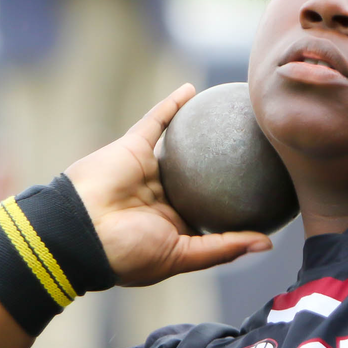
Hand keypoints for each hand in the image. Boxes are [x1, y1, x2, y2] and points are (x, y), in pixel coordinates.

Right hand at [64, 85, 272, 285]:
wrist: (78, 232)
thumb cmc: (127, 252)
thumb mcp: (180, 256)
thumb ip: (222, 247)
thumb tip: (266, 243)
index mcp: (173, 225)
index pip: (211, 212)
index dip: (236, 203)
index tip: (269, 193)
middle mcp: (163, 197)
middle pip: (201, 177)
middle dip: (225, 164)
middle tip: (258, 149)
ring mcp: (148, 171)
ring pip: (182, 146)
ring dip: (202, 130)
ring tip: (231, 116)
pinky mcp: (133, 148)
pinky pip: (156, 121)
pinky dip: (172, 104)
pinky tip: (194, 91)